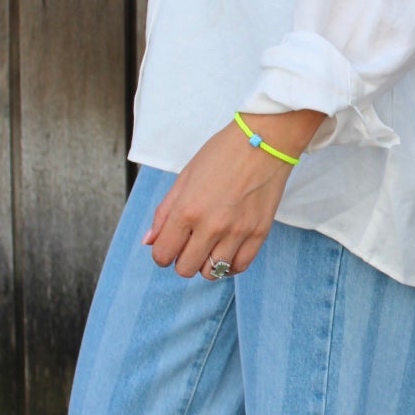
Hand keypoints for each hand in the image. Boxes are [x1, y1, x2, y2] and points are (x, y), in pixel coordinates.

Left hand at [144, 110, 323, 279]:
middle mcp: (211, 226)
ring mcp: (237, 232)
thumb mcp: (185, 177)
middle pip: (185, 269)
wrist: (264, 142)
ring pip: (212, 272)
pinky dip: (230, 264)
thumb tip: (150, 241)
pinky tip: (227, 250)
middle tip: (190, 244)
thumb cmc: (222, 153)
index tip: (170, 245)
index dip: (162, 253)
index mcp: (187, 209)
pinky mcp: (259, 234)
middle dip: (182, 260)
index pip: (163, 254)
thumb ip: (165, 212)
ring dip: (206, 263)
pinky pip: (239, 266)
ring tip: (210, 246)